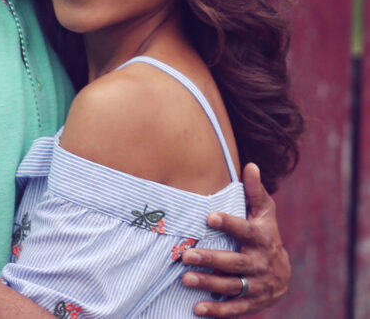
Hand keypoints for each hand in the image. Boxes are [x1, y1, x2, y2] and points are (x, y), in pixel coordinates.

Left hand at [180, 163, 289, 316]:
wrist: (283, 272)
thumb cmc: (265, 231)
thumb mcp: (264, 212)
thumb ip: (255, 191)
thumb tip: (251, 165)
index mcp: (263, 237)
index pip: (245, 229)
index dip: (229, 223)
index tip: (209, 216)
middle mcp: (261, 262)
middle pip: (235, 262)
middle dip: (211, 259)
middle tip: (186, 254)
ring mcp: (258, 285)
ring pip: (232, 286)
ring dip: (208, 283)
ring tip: (185, 279)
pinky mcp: (254, 302)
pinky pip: (235, 307)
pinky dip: (217, 310)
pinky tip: (197, 308)